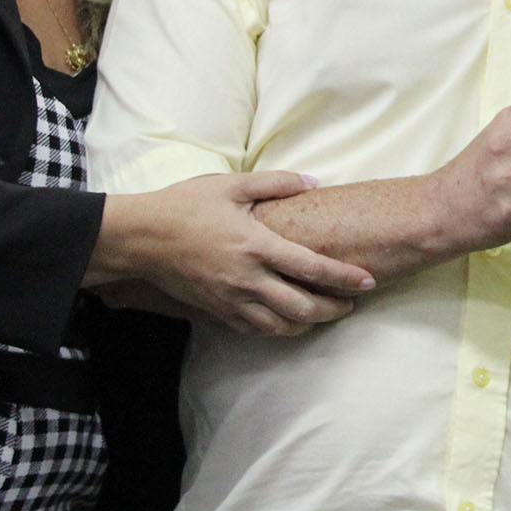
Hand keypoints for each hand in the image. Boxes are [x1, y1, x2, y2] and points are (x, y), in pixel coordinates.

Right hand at [95, 172, 374, 337]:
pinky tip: (290, 321)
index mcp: (256, 245)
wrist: (142, 238)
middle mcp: (248, 279)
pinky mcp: (217, 311)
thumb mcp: (231, 184)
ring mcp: (232, 299)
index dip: (344, 278)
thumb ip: (276, 181)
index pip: (312, 268)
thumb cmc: (186, 205)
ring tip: (326, 313)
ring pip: (281, 326)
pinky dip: (279, 329)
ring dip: (309, 324)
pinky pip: (255, 330)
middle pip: (303, 307)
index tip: (368, 281)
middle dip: (334, 309)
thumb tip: (313, 180)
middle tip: (352, 303)